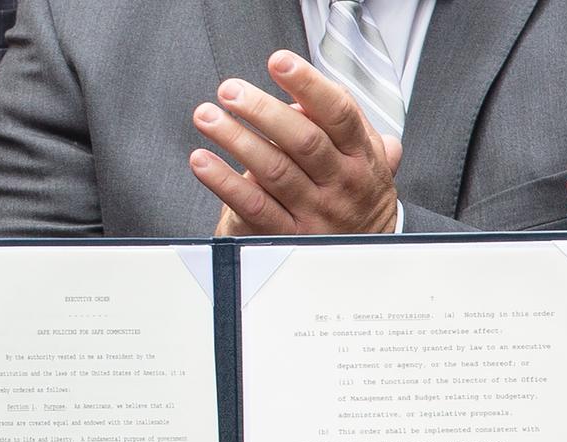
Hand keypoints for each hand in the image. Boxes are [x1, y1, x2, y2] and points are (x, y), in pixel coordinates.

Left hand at [191, 50, 401, 235]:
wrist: (360, 254)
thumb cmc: (354, 193)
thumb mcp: (364, 154)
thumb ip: (340, 121)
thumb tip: (304, 95)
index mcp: (361, 154)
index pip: (338, 112)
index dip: (309, 84)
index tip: (279, 61)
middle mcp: (340, 182)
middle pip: (302, 140)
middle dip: (261, 110)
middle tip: (230, 90)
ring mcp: (314, 212)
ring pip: (272, 171)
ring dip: (235, 140)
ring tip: (207, 116)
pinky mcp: (286, 237)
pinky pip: (251, 206)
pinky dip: (223, 182)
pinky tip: (202, 161)